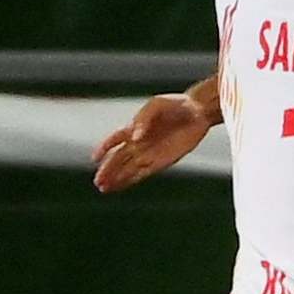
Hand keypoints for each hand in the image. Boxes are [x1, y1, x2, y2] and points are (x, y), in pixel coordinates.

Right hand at [91, 91, 214, 193]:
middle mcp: (139, 142)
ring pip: (127, 169)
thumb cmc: (177, 104)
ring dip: (115, 178)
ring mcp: (149, 153)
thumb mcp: (158, 105)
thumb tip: (135, 138)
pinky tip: (120, 187)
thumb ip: (144, 119)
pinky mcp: (161, 161)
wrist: (199, 112)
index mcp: (135, 127)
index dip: (103, 148)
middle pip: (118, 159)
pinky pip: (142, 174)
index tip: (94, 158)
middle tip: (97, 181)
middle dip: (107, 170)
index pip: (114, 139)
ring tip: (103, 188)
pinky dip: (130, 181)